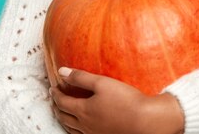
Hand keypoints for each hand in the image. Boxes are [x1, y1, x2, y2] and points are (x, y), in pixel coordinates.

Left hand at [49, 67, 183, 133]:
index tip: (53, 87)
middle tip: (55, 99)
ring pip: (72, 129)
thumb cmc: (125, 100)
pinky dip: (75, 129)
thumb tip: (62, 71)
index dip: (56, 94)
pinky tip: (81, 127)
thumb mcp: (102, 83)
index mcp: (83, 110)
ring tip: (63, 113)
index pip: (62, 102)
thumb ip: (81, 77)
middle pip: (64, 117)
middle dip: (57, 107)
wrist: (145, 121)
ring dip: (64, 119)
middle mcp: (85, 125)